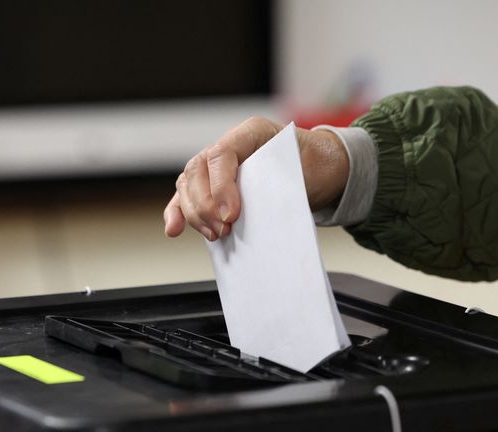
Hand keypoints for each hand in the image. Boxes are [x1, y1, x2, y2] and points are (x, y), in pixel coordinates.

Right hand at [163, 117, 349, 239]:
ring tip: (215, 234)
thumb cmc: (315, 167)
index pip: (222, 154)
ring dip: (195, 213)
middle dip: (206, 205)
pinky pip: (188, 196)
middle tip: (223, 229)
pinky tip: (174, 229)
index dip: (221, 187)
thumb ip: (277, 189)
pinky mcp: (214, 185)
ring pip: (189, 184)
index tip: (231, 215)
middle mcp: (230, 144)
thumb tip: (254, 217)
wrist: (322, 169)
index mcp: (252, 132)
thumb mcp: (305, 174)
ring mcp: (218, 164)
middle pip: (198, 170)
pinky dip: (179, 212)